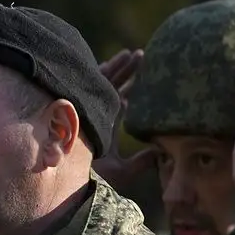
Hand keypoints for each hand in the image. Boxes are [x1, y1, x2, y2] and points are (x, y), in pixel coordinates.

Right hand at [92, 49, 155, 188]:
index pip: (123, 100)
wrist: (71, 180)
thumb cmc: (96, 178)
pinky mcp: (79, 108)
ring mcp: (87, 109)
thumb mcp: (125, 170)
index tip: (147, 71)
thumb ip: (143, 161)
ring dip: (118, 67)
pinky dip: (101, 74)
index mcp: (108, 124)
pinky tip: (112, 62)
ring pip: (105, 83)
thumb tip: (163, 151)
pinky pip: (90, 87)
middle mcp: (97, 114)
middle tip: (143, 54)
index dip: (134, 86)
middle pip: (115, 87)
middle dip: (128, 71)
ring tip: (132, 54)